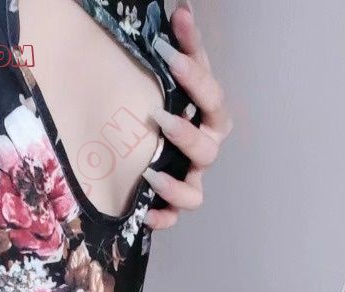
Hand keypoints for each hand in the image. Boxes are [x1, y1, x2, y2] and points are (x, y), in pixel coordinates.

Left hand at [144, 2, 232, 229]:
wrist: (132, 141)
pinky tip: (144, 210)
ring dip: (176, 183)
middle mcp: (203, 150)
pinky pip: (173, 218)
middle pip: (209, 146)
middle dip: (186, 133)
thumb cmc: (153, 101)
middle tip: (159, 117)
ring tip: (150, 172)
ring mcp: (189, 179)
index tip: (169, 50)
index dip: (196, 75)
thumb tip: (180, 9)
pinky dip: (162, 217)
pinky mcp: (171, 204)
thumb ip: (175, 47)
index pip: (212, 97)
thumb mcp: (162, 76)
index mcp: (207, 116)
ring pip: (195, 191)